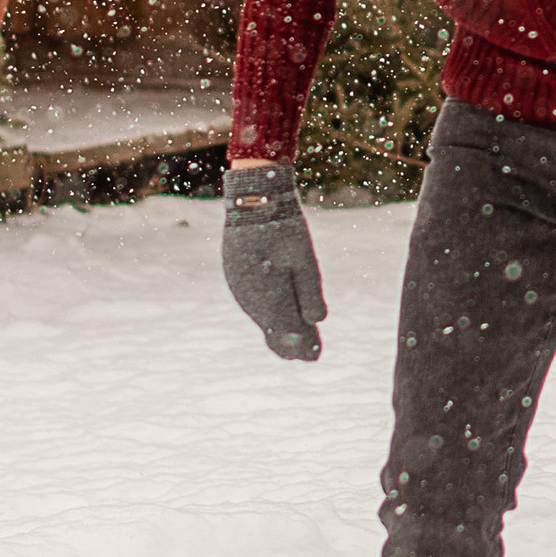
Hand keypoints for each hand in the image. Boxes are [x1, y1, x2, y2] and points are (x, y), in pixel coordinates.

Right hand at [223, 161, 325, 358]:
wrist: (254, 201)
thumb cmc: (284, 229)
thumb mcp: (304, 259)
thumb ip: (310, 292)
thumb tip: (317, 320)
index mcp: (267, 297)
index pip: (287, 333)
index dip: (302, 346)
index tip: (315, 355)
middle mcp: (250, 299)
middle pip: (273, 331)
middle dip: (293, 343)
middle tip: (311, 354)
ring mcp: (240, 290)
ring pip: (263, 319)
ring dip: (280, 329)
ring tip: (300, 340)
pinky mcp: (237, 280)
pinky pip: (255, 305)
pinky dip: (270, 313)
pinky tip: (281, 315)